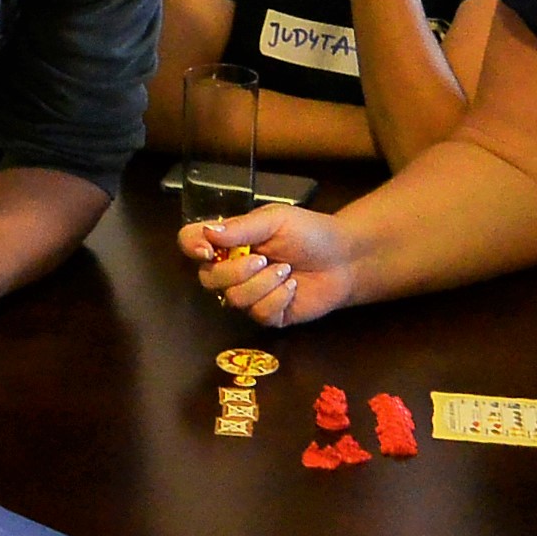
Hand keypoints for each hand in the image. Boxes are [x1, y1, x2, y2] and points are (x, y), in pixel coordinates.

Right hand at [176, 204, 356, 326]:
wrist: (345, 258)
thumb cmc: (310, 232)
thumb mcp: (275, 220)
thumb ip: (241, 227)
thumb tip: (207, 233)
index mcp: (229, 241)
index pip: (191, 242)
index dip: (192, 247)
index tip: (208, 251)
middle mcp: (232, 269)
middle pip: (207, 279)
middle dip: (235, 271)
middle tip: (263, 259)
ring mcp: (249, 294)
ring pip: (234, 299)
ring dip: (264, 284)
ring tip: (287, 271)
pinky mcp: (267, 315)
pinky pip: (258, 313)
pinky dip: (278, 299)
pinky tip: (293, 288)